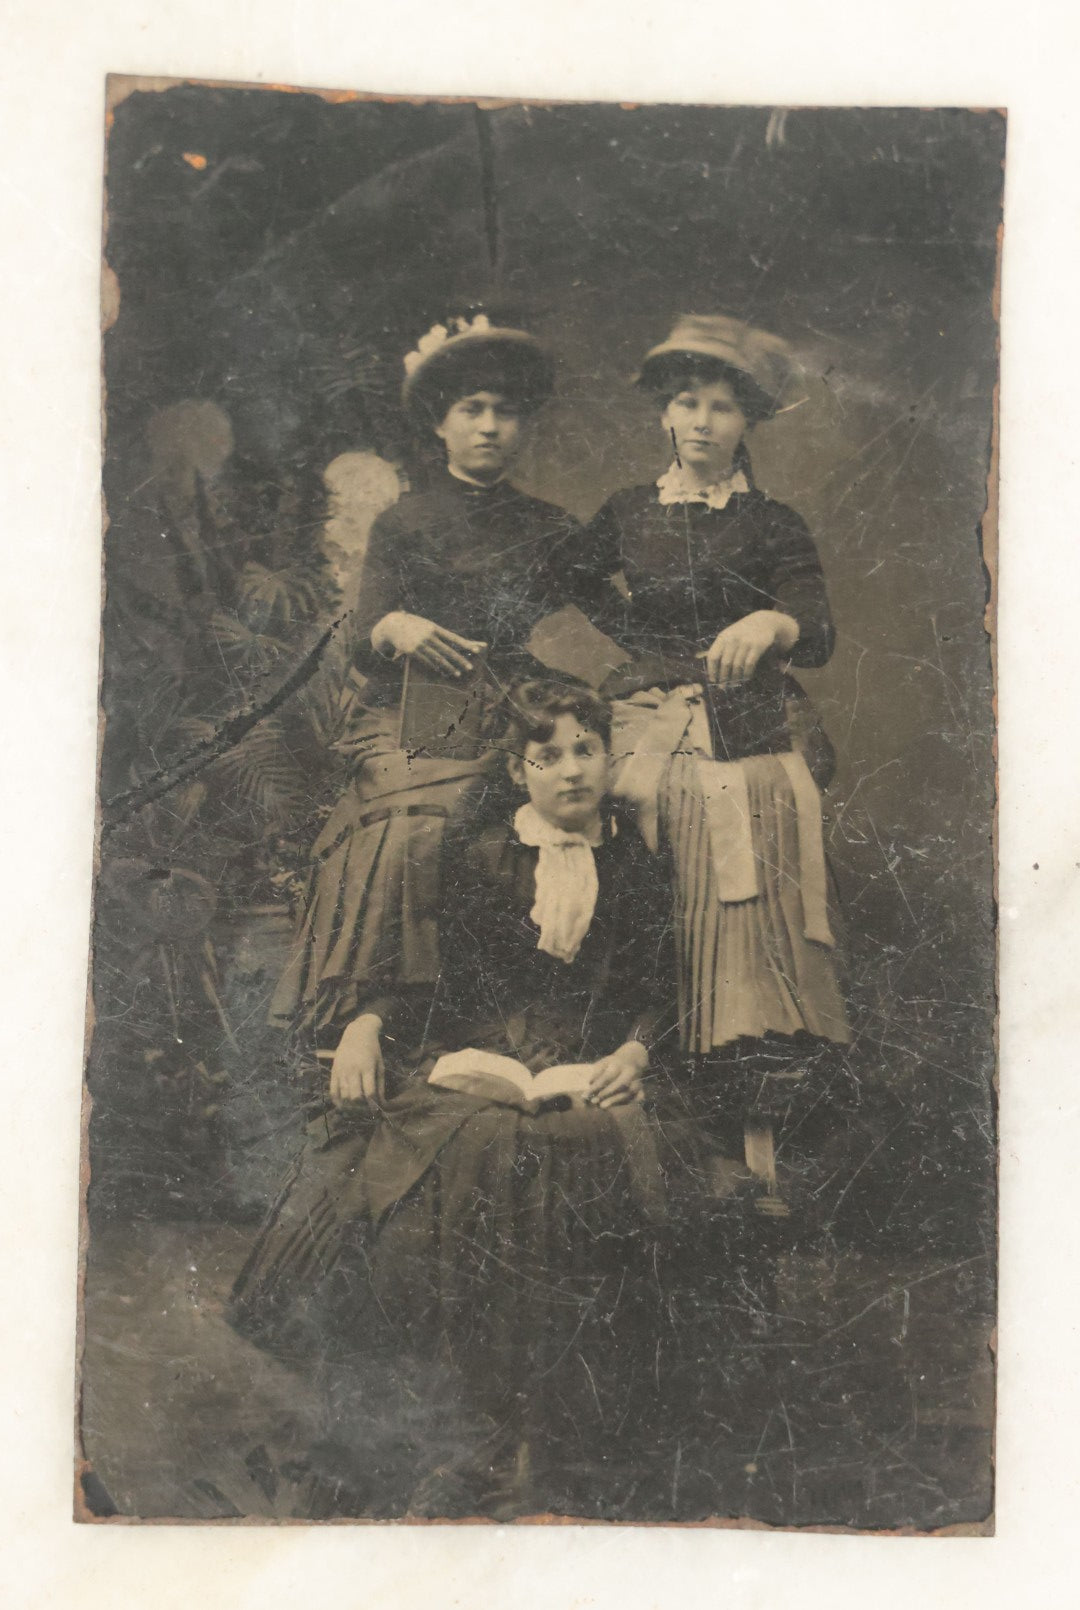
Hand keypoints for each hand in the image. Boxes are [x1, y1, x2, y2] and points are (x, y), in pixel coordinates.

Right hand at [329, 1013, 385, 1107]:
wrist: (357, 1034)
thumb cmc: (372, 1049)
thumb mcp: (380, 1064)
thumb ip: (381, 1084)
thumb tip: (381, 1103)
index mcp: (367, 1068)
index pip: (369, 1092)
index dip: (372, 1104)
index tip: (375, 1110)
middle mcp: (353, 1070)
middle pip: (355, 1096)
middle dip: (361, 1107)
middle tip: (364, 1110)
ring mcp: (342, 1071)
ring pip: (344, 1095)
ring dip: (350, 1106)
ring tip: (355, 1109)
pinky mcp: (334, 1071)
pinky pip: (332, 1090)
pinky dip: (336, 1101)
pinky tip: (341, 1106)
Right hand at [372, 612, 486, 678]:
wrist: (393, 625)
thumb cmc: (413, 625)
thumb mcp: (427, 625)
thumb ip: (438, 633)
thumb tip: (454, 642)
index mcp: (435, 628)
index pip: (454, 637)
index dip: (466, 644)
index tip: (477, 650)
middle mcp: (429, 636)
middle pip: (448, 650)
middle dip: (460, 660)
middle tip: (469, 668)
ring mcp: (420, 644)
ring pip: (438, 659)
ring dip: (449, 667)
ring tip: (457, 674)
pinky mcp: (412, 651)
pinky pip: (426, 662)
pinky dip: (435, 667)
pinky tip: (442, 672)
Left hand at [586, 1041, 649, 1108]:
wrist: (633, 1059)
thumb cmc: (614, 1063)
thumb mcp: (604, 1062)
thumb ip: (597, 1072)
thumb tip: (590, 1083)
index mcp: (619, 1064)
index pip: (607, 1077)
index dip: (596, 1087)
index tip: (586, 1094)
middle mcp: (630, 1072)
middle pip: (620, 1085)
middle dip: (606, 1094)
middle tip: (594, 1101)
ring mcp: (638, 1081)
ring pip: (628, 1093)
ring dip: (614, 1101)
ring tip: (601, 1106)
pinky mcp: (641, 1089)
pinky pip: (636, 1098)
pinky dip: (626, 1103)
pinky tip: (615, 1106)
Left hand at [704, 609, 798, 684]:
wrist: (763, 621)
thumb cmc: (742, 632)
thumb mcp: (729, 635)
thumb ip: (720, 648)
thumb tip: (708, 666)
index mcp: (723, 637)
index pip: (713, 656)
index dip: (712, 670)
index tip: (712, 680)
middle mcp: (733, 640)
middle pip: (725, 663)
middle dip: (723, 677)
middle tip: (723, 687)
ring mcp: (745, 643)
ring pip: (737, 665)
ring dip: (735, 677)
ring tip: (734, 684)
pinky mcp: (757, 646)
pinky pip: (749, 664)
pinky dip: (746, 673)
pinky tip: (746, 678)